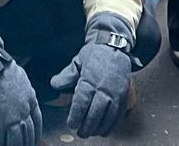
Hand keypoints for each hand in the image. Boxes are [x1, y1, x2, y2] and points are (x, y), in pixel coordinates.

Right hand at [0, 30, 41, 145]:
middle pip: (29, 133)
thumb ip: (24, 92)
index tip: (35, 138)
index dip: (37, 132)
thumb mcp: (21, 79)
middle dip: (28, 143)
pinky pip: (1, 139)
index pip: (38, 121)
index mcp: (31, 99)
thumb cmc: (1, 69)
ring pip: (17, 140)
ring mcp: (11, 118)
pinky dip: (0, 145)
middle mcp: (24, 111)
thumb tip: (23, 98)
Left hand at [49, 14, 134, 137]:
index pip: (82, 101)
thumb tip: (54, 84)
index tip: (71, 124)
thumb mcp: (77, 61)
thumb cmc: (95, 54)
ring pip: (108, 115)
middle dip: (87, 125)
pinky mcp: (124, 95)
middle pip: (95, 112)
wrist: (114, 46)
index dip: (76, 115)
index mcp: (90, 79)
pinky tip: (105, 130)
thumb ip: (66, 75)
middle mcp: (104, 87)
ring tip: (91, 132)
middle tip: (80, 132)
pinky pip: (119, 114)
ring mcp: (116, 92)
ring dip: (99, 127)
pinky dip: (112, 124)